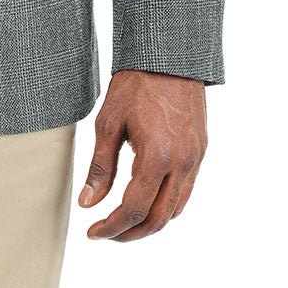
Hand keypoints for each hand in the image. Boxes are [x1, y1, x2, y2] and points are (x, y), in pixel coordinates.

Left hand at [77, 70, 207, 240]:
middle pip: (158, 219)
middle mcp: (182, 163)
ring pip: (175, 210)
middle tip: (106, 233)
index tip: (92, 232)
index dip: (111, 227)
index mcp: (157, 156)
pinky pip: (185, 192)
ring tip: (123, 221)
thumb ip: (100, 167)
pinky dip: (165, 205)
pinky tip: (146, 198)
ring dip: (149, 223)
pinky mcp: (199, 151)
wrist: (169, 55)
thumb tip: (88, 203)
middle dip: (130, 233)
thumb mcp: (108, 122)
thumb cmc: (136, 83)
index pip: (134, 209)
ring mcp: (195, 158)